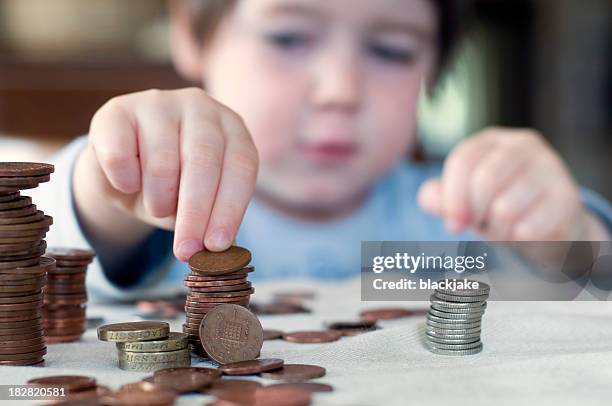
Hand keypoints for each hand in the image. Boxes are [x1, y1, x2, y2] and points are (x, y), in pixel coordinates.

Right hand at [73, 88, 258, 260]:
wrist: (125, 171)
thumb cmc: (174, 189)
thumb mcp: (199, 206)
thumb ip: (210, 224)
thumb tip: (218, 250)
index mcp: (232, 129)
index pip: (240, 166)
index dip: (229, 209)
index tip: (216, 246)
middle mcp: (201, 107)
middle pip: (204, 162)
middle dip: (195, 214)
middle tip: (185, 251)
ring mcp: (159, 102)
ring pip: (162, 161)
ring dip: (158, 199)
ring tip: (156, 207)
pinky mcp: (118, 109)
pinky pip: (120, 155)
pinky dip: (124, 181)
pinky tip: (128, 183)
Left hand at [418, 127, 608, 240]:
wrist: (548, 227)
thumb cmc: (497, 207)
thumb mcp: (464, 200)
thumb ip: (439, 197)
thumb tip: (428, 197)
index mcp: (492, 141)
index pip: (462, 160)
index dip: (452, 197)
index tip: (452, 224)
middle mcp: (523, 145)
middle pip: (484, 180)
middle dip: (476, 213)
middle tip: (480, 225)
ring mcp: (550, 168)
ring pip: (505, 208)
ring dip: (498, 230)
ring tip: (504, 228)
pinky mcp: (568, 198)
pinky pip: (528, 228)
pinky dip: (519, 239)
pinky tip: (524, 234)